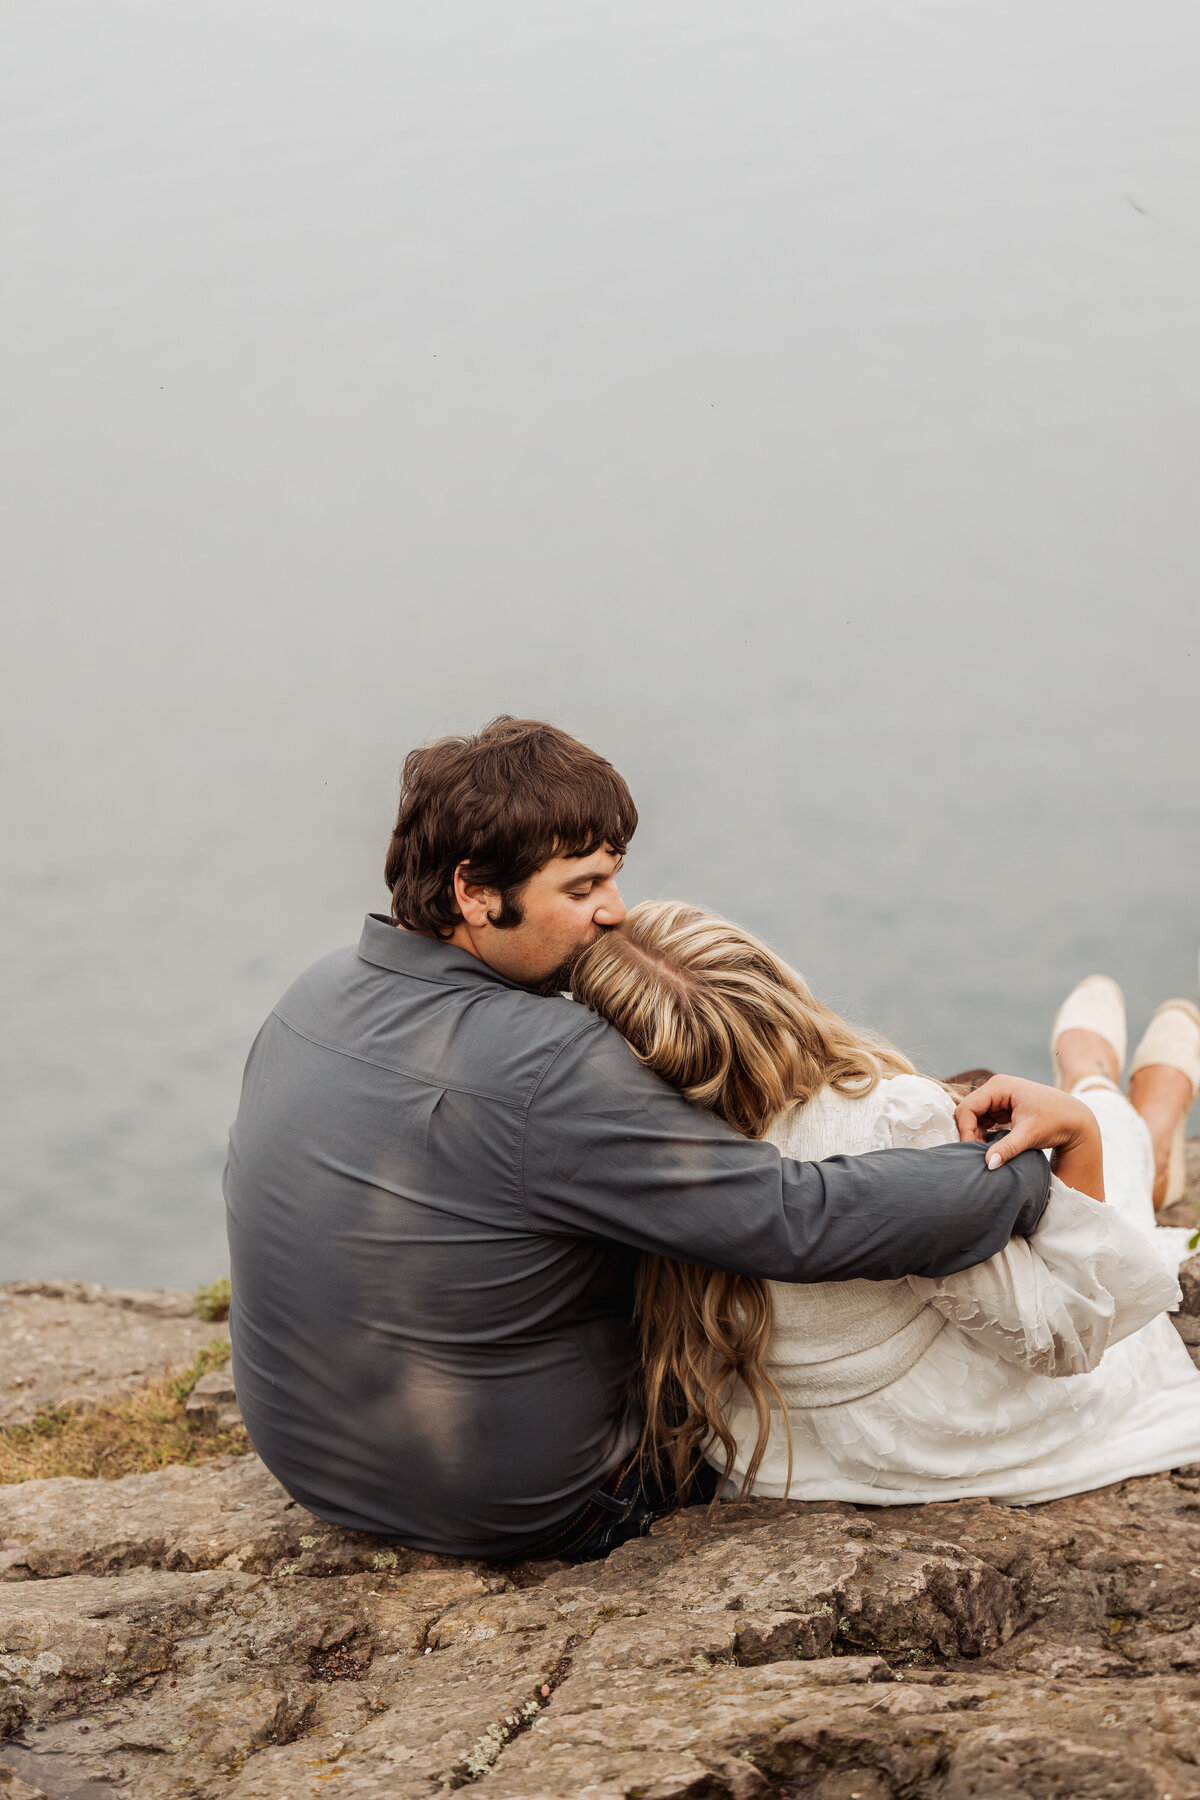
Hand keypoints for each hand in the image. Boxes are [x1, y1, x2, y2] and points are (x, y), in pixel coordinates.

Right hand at [954, 1074, 1103, 1201]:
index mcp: (999, 1086)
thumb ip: (1007, 1149)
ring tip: (986, 1154)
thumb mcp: (1030, 1135)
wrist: (1076, 1120)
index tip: (972, 1152)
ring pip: (976, 1117)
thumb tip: (988, 1164)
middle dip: (971, 1134)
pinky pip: (986, 1121)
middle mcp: (996, 1088)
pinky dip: (986, 1135)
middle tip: (977, 1156)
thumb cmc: (1055, 1122)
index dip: (966, 1131)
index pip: (968, 1108)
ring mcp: (1000, 1097)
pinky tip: (993, 1148)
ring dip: (978, 1135)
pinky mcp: (1004, 1107)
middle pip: (969, 1112)